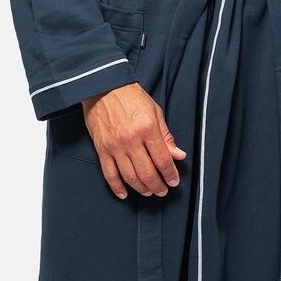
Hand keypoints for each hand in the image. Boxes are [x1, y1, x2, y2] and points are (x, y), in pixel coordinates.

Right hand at [81, 83, 186, 199]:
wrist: (103, 86)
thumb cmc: (131, 96)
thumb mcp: (155, 111)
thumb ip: (166, 136)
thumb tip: (178, 155)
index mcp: (148, 128)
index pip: (163, 159)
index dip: (170, 174)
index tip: (174, 181)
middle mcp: (131, 140)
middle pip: (147, 172)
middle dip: (157, 186)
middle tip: (163, 191)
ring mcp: (115, 146)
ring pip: (130, 177)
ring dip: (141, 188)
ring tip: (148, 192)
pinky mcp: (101, 149)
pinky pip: (109, 174)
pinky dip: (117, 187)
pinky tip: (124, 194)